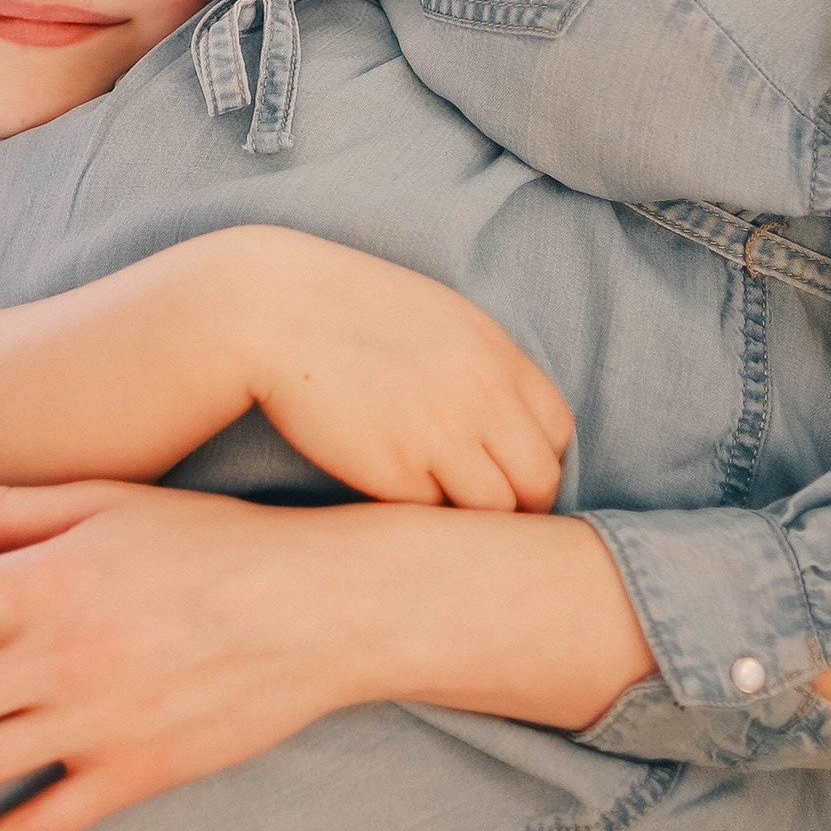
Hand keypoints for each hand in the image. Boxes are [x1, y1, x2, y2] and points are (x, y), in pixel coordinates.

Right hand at [230, 231, 571, 511]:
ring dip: (475, 519)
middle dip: (521, 504)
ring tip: (444, 512)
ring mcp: (438, 435)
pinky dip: (421, 515)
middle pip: (539, 481)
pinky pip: (432, 516)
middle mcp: (479, 394)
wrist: (273, 310)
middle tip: (487, 511)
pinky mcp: (393, 471)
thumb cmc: (349, 312)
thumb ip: (483, 367)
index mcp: (495, 353)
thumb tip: (511, 427)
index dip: (538, 458)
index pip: (557, 430)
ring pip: (495, 512)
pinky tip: (395, 496)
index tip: (512, 470)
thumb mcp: (438, 318)